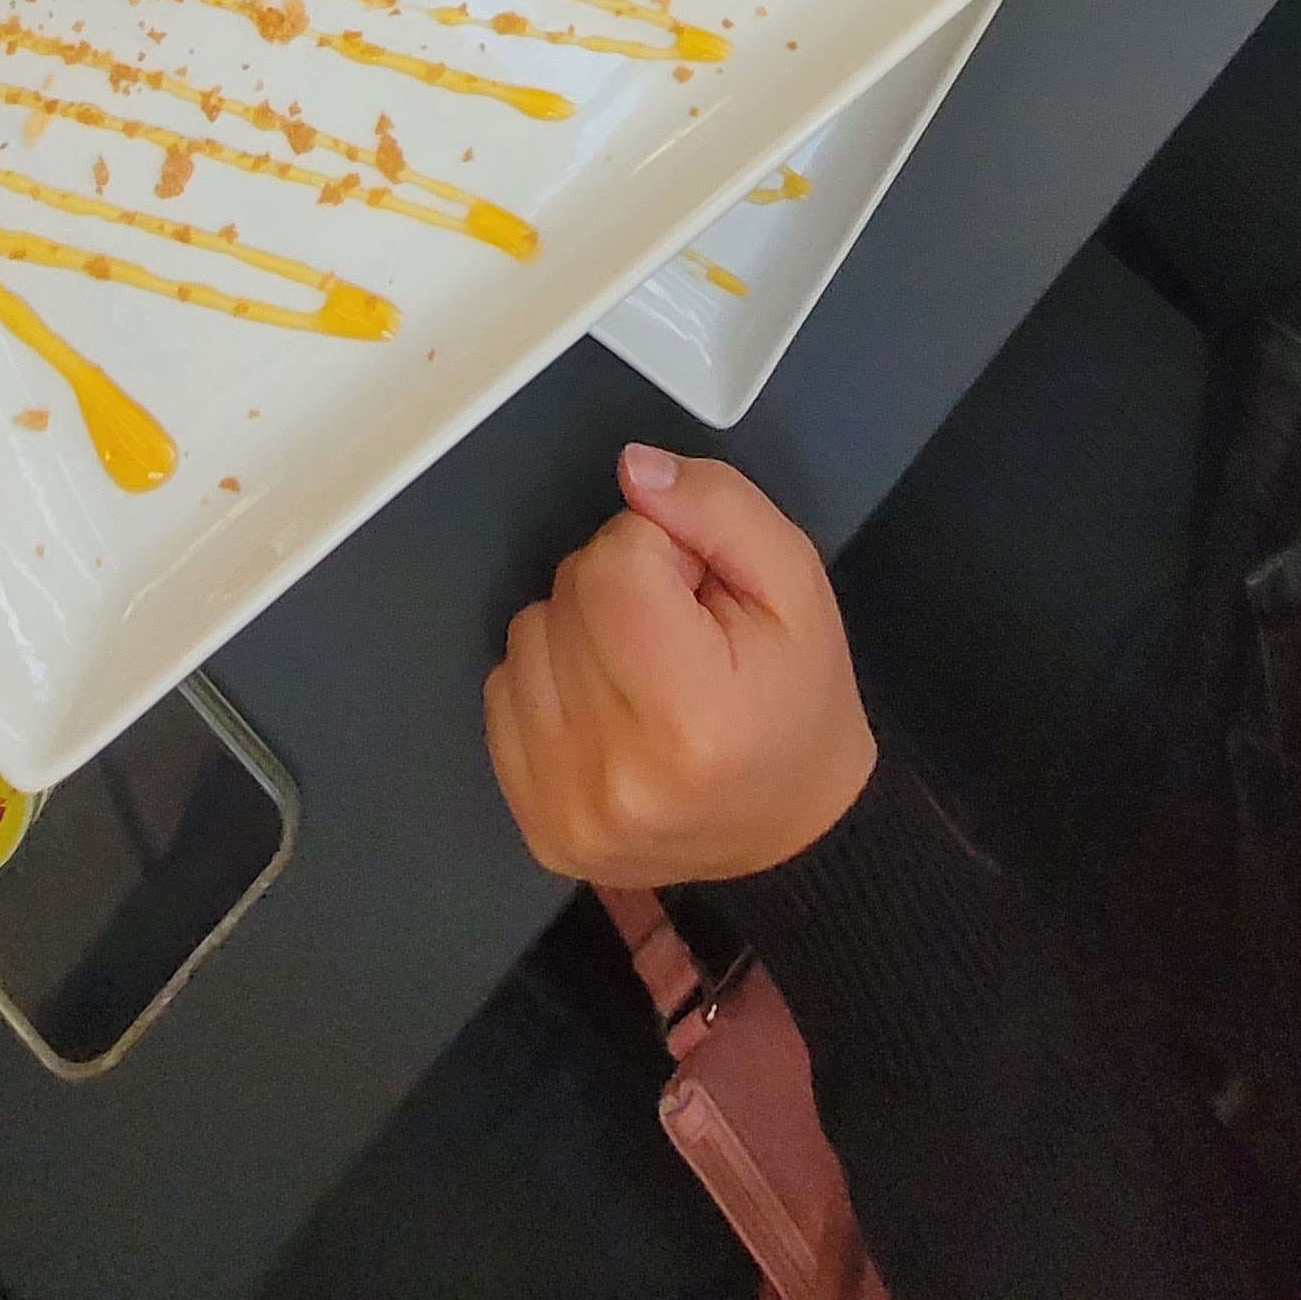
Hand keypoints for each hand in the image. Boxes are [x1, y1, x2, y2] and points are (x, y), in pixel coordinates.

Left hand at [485, 444, 874, 883]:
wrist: (793, 831)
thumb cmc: (798, 702)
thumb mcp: (794, 583)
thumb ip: (718, 506)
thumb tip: (633, 468)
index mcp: (689, 714)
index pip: (612, 563)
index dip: (657, 549)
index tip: (698, 589)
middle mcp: (614, 772)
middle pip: (566, 595)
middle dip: (620, 587)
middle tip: (681, 633)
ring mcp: (565, 806)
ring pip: (527, 636)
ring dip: (579, 632)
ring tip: (645, 668)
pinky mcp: (536, 823)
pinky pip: (503, 693)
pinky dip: (551, 680)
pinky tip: (608, 704)